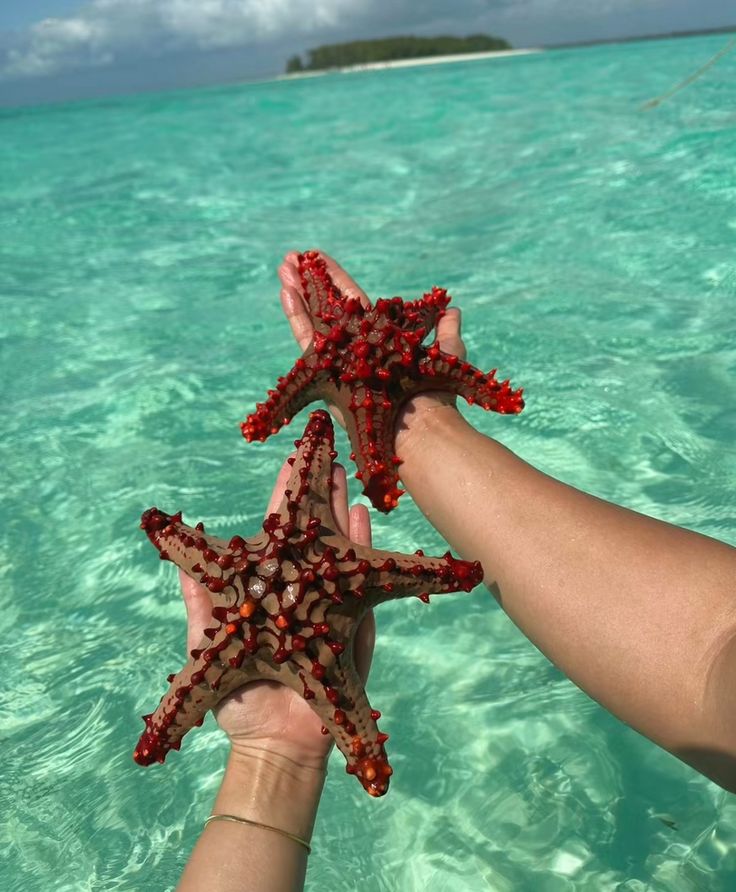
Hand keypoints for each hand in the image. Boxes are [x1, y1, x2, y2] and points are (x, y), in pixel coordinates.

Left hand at [178, 460, 374, 770]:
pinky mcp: (356, 621)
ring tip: (345, 472)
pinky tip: (360, 515)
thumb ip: (199, 603)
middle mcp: (304, 587)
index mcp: (272, 587)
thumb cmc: (239, 697)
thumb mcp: (209, 644)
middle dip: (319, 491)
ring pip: (340, 546)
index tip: (287, 463)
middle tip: (327, 453)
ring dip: (341, 508)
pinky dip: (361, 545)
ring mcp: (333, 601)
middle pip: (314, 530)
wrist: (275, 743)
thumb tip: (178, 564)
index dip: (281, 499)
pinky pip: (362, 578)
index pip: (277, 533)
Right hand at [278, 250, 467, 442]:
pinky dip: (296, 314)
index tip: (317, 257)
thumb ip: (444, 332)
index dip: (334, 279)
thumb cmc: (436, 393)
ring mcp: (337, 358)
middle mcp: (353, 348)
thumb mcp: (447, 353)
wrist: (420, 425)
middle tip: (290, 258)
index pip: (351, 301)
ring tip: (283, 266)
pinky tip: (286, 291)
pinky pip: (308, 338)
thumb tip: (452, 311)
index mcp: (377, 338)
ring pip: (312, 319)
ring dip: (297, 291)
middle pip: (325, 307)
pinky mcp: (325, 372)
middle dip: (308, 281)